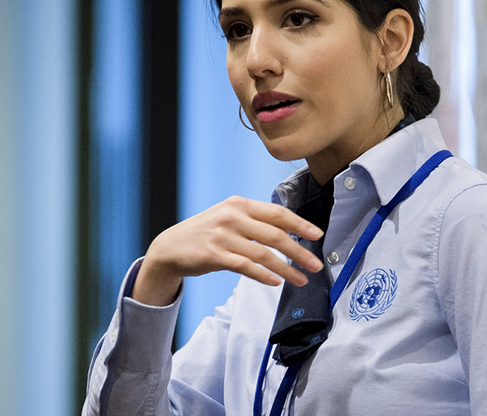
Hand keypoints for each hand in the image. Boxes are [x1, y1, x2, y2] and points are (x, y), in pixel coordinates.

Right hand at [132, 196, 324, 305]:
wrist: (169, 248)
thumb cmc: (207, 233)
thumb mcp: (229, 218)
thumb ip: (255, 221)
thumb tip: (290, 231)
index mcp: (240, 204)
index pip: (277, 213)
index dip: (300, 224)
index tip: (318, 235)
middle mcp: (232, 217)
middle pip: (275, 235)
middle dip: (299, 252)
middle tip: (316, 265)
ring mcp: (222, 236)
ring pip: (263, 254)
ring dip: (286, 269)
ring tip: (301, 280)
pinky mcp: (213, 255)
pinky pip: (245, 266)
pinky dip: (263, 275)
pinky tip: (276, 282)